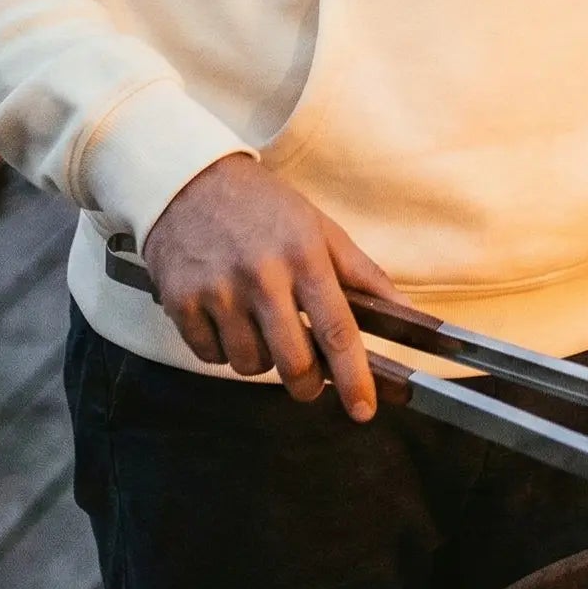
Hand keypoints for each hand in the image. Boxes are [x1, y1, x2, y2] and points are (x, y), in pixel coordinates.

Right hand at [141, 152, 398, 418]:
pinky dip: (223, 349)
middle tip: (308, 378)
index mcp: (304, 255)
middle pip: (294, 363)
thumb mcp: (320, 228)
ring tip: (259, 324)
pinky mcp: (181, 302)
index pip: (337, 329)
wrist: (189, 180)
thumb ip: (362, 274)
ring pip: (250, 365)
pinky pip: (210, 357)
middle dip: (307, 384)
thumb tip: (406, 312)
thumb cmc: (263, 206)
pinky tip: (227, 318)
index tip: (364, 408)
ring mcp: (218, 291)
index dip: (355, 377)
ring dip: (261, 359)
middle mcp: (262, 275)